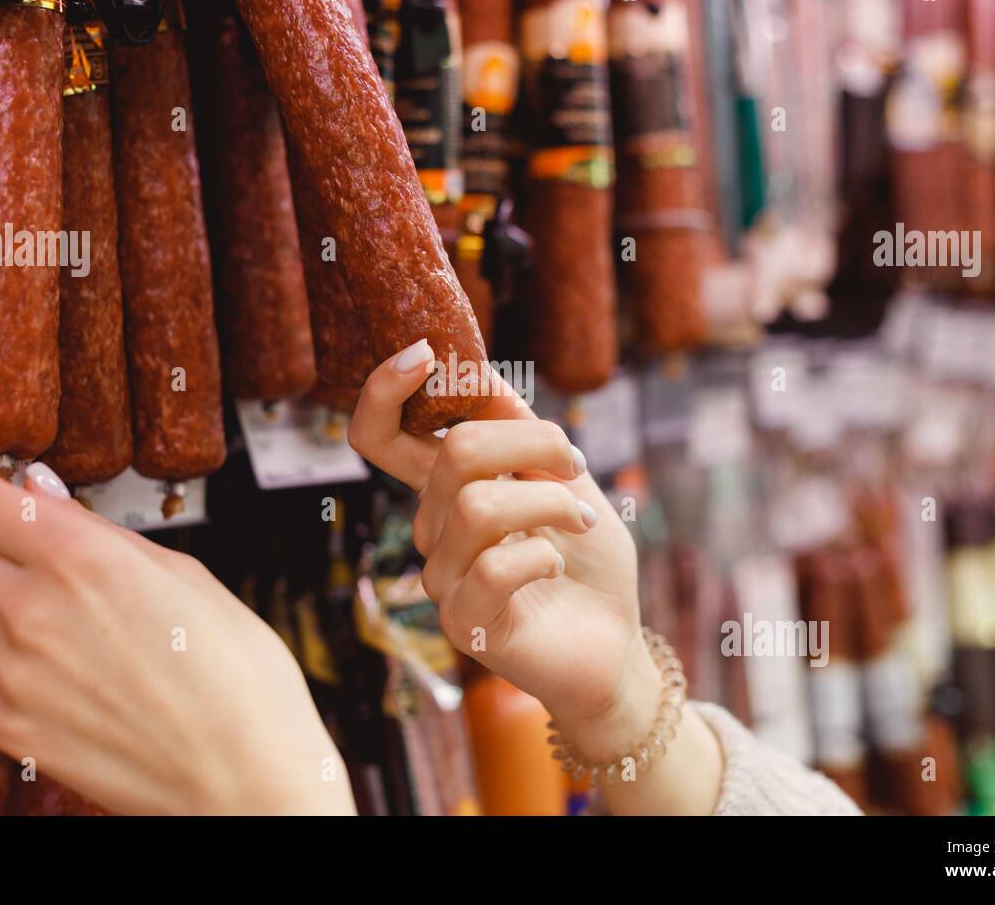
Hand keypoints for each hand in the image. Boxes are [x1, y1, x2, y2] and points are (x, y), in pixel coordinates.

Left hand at [0, 465, 354, 814]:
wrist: (246, 772)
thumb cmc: (239, 677)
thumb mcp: (188, 575)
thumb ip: (104, 533)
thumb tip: (45, 495)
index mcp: (84, 555)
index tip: (4, 501)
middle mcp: (36, 607)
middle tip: (14, 554)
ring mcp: (15, 672)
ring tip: (17, 617)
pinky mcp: (11, 732)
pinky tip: (4, 673)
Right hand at [348, 341, 659, 760]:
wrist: (615, 639)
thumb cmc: (586, 557)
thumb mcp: (564, 475)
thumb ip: (520, 427)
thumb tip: (477, 370)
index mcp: (446, 487)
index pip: (379, 435)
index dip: (385, 390)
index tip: (427, 353)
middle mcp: (432, 529)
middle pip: (455, 453)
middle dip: (533, 443)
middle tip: (576, 464)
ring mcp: (443, 577)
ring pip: (478, 506)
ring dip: (549, 503)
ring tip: (581, 521)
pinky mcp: (464, 624)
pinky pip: (494, 568)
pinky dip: (543, 555)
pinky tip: (557, 566)